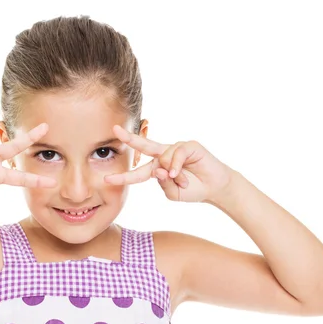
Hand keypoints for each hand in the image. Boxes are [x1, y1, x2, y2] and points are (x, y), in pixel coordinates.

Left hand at [104, 125, 234, 202]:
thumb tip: (159, 169)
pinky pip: (176, 154)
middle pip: (143, 145)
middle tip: (115, 130)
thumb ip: (162, 183)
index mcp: (156, 168)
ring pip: (162, 157)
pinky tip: (178, 174)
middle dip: (129, 138)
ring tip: (182, 181)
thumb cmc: (192, 190)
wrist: (214, 188)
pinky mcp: (188, 145)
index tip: (107, 178)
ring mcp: (175, 149)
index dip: (124, 176)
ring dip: (171, 174)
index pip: (137, 171)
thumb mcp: (172, 193)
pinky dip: (175, 165)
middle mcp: (163, 155)